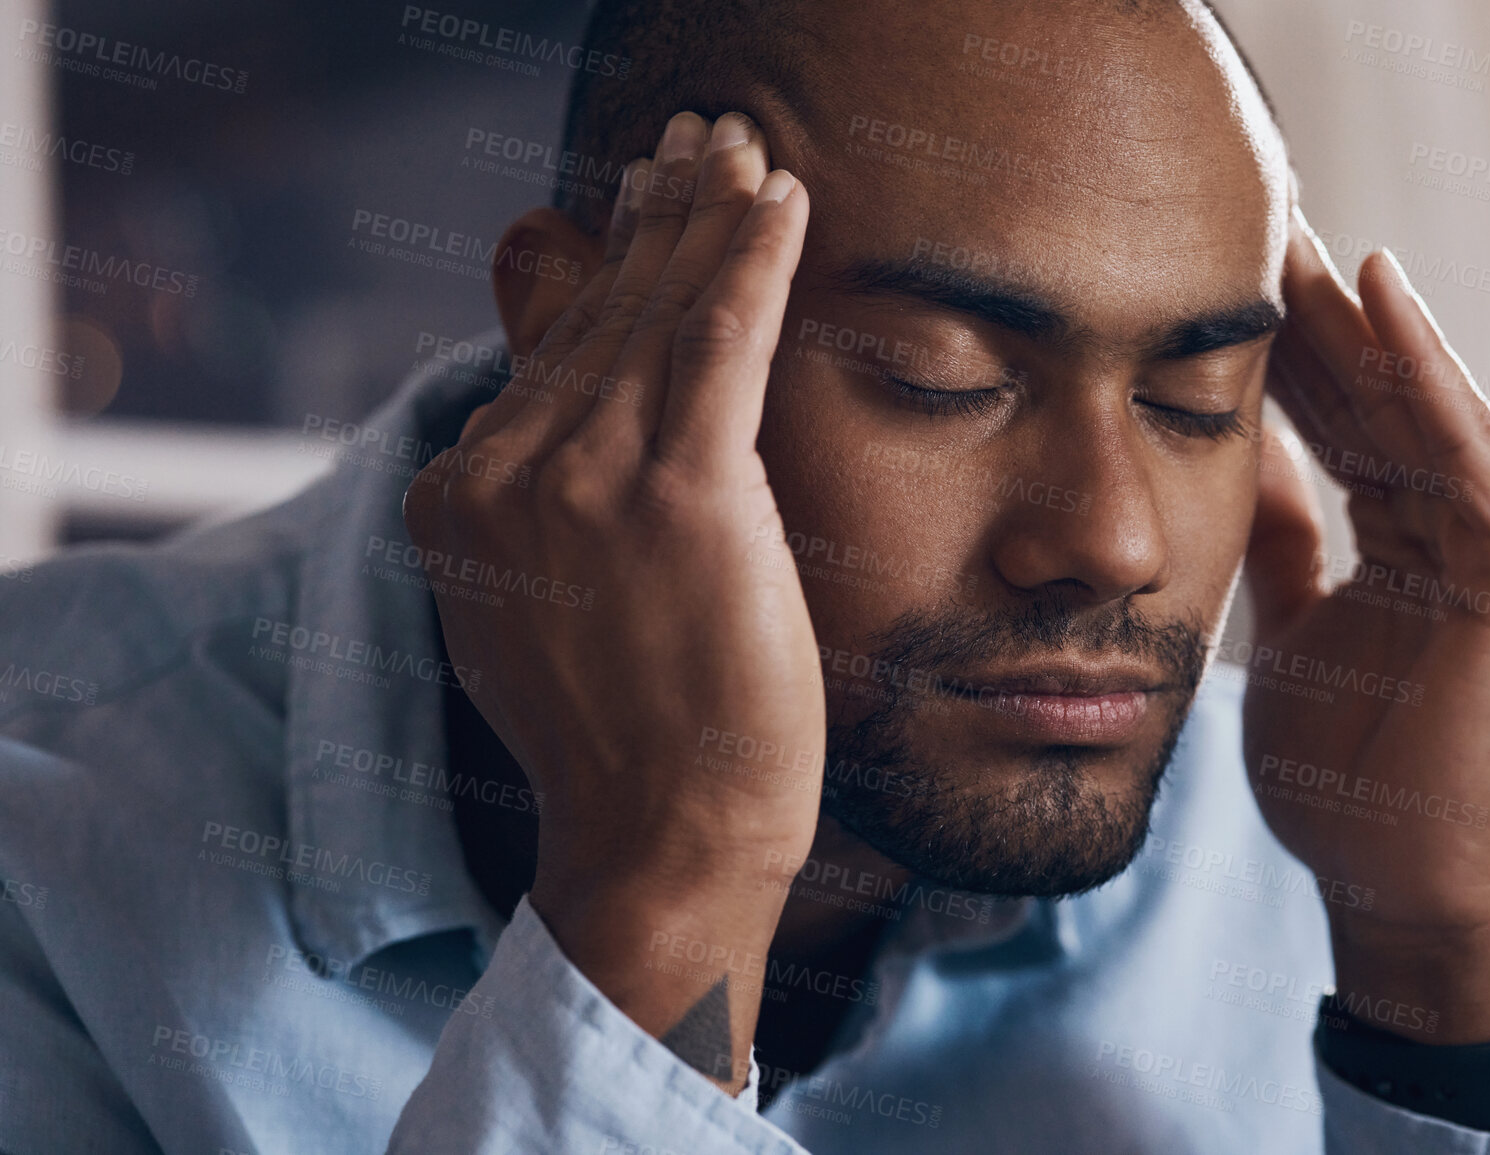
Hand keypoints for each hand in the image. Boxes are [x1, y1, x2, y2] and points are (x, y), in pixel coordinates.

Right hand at [403, 111, 819, 1089]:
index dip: (603, 268)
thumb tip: (544, 404)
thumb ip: (529, 492)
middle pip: (598, 313)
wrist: (659, 836)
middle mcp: (505, 469)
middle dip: (655, 217)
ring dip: (704, 215)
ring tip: (739, 149)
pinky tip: (777, 197)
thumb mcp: (532, 605)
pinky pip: (716, 341)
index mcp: (462, 494)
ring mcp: (583, 479)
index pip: (548, 352)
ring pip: (656, 312)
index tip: (639, 206)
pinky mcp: (676, 493)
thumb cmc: (622, 736)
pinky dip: (748, 259)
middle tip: (693, 143)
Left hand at [1242, 208, 1489, 1082]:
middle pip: (1381, 398)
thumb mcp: (1292, 627)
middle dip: (1315, 314)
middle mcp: (1470, 524)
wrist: (1396, 878)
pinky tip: (1378, 292)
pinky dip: (1425, 370)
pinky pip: (1462, 450)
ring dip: (1358, 315)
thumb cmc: (1347, 771)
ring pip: (1420, 404)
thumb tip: (1240, 457)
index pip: (1345, 422)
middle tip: (1255, 220)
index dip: (1289, 351)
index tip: (1224, 278)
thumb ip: (1283, 542)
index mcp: (1414, 538)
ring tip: (1299, 228)